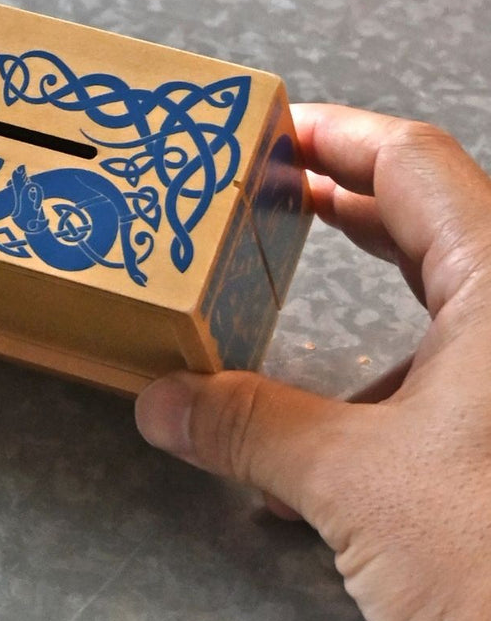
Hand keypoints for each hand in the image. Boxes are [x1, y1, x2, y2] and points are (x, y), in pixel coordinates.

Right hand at [135, 104, 490, 620]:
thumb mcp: (354, 486)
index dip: (333, 134)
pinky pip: (457, 370)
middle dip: (337, 204)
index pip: (412, 163)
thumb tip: (162, 404)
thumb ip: (248, 430)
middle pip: (429, 216)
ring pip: (445, 296)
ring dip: (361, 297)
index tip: (267, 134)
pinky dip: (388, 382)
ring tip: (279, 307)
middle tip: (261, 194)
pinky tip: (326, 441)